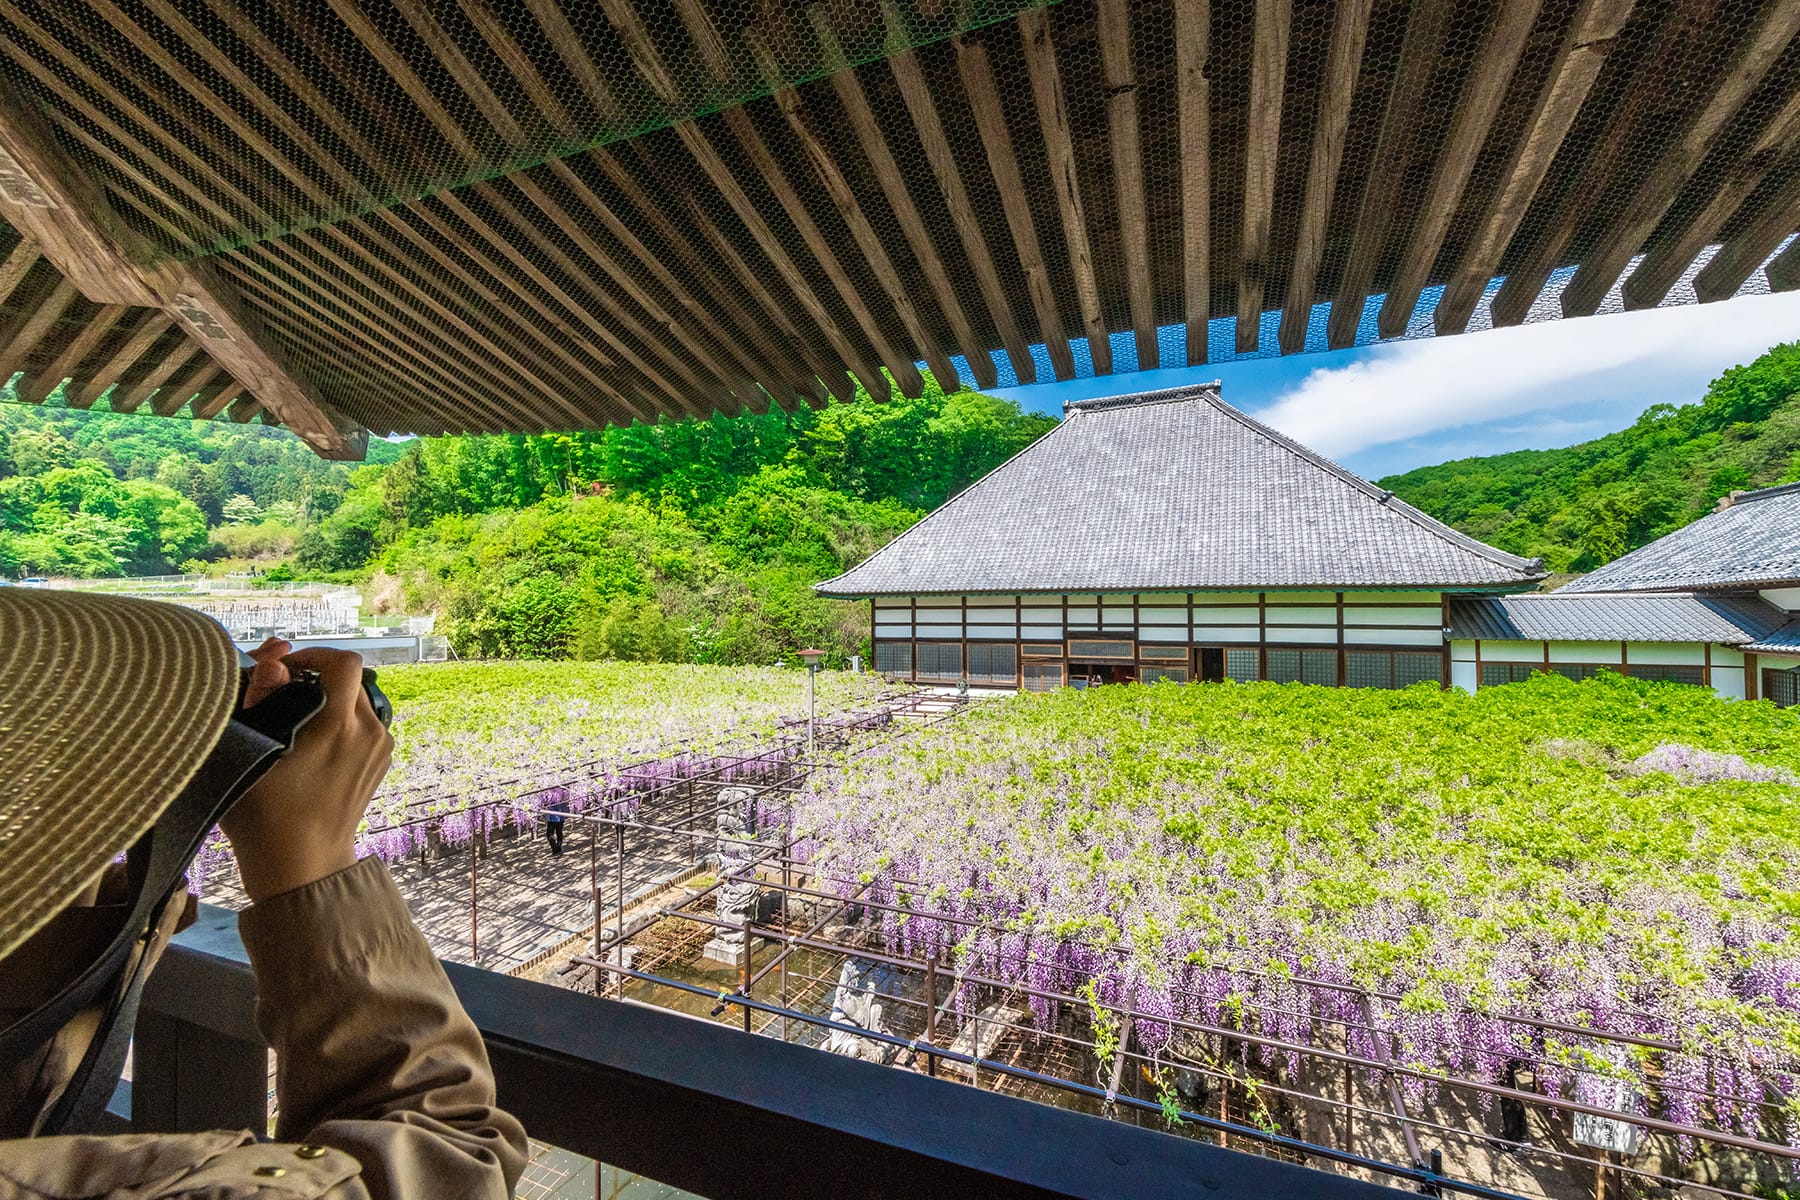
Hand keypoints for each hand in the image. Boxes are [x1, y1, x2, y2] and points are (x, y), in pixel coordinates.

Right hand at [221, 639, 393, 903]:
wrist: (302, 866)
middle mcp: (369, 733)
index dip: (312, 655)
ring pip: (358, 701)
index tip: (282, 670)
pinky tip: (310, 743)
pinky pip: (363, 724)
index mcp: (341, 727)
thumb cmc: (265, 816)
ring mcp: (380, 749)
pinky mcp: (380, 762)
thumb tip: (274, 661)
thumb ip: (261, 699)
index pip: (343, 662)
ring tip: (292, 718)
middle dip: (315, 676)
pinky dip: (339, 721)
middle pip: (350, 679)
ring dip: (328, 699)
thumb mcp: (251, 753)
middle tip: (279, 692)